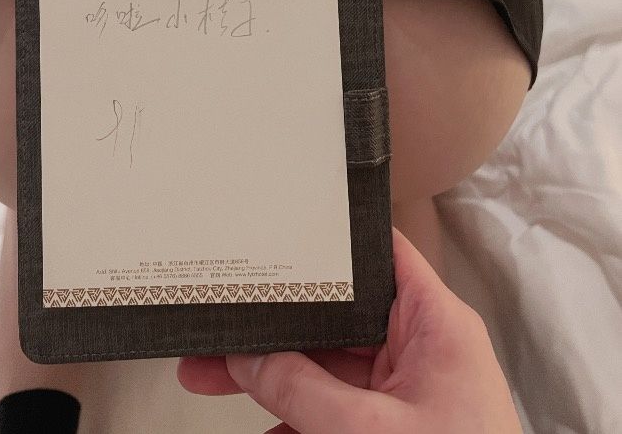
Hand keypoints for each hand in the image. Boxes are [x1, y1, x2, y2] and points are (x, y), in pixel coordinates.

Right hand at [177, 227, 521, 433]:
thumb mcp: (368, 429)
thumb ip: (303, 391)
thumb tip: (249, 361)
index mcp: (434, 322)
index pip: (378, 254)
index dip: (329, 240)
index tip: (277, 237)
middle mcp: (423, 345)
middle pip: (337, 315)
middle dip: (277, 327)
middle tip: (223, 329)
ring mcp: (409, 386)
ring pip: (330, 365)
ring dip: (277, 375)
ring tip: (216, 375)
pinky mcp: (398, 421)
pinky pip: (338, 405)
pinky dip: (300, 415)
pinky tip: (264, 425)